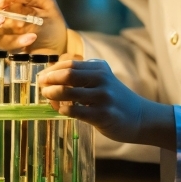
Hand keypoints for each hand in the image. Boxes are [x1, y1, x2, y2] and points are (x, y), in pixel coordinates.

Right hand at [0, 0, 67, 53]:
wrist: (61, 43)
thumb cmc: (50, 18)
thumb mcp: (43, 0)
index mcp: (7, 1)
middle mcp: (0, 16)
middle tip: (0, 17)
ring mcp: (2, 34)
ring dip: (4, 29)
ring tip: (21, 25)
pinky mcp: (8, 49)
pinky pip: (6, 45)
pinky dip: (19, 40)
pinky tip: (32, 37)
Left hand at [39, 58, 175, 150]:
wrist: (139, 117)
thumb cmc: (114, 99)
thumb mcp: (102, 80)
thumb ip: (82, 76)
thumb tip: (51, 78)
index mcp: (100, 68)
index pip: (70, 64)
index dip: (52, 70)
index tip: (42, 77)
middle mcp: (102, 79)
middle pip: (68, 74)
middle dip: (50, 80)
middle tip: (41, 86)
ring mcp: (103, 97)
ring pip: (69, 92)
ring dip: (53, 94)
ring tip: (47, 97)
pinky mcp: (102, 114)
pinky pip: (75, 111)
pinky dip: (63, 110)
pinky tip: (61, 110)